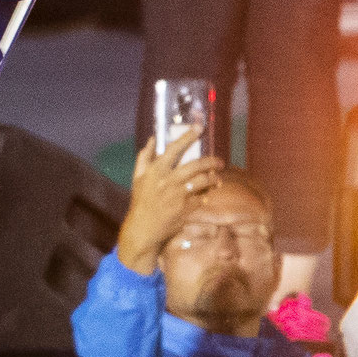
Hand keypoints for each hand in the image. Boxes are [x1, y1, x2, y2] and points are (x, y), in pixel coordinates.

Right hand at [115, 126, 220, 272]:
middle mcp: (168, 181)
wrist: (143, 228)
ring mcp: (178, 195)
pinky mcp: (185, 209)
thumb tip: (153, 139)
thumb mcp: (138, 177)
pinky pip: (201, 198)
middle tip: (219, 162)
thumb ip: (145, 156)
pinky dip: (206, 196)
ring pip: (203, 182)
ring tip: (217, 179)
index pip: (174, 149)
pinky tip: (207, 195)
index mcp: (156, 171)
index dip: (188, 136)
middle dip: (211, 162)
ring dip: (213, 179)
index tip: (199, 127)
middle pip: (196, 165)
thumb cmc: (141, 201)